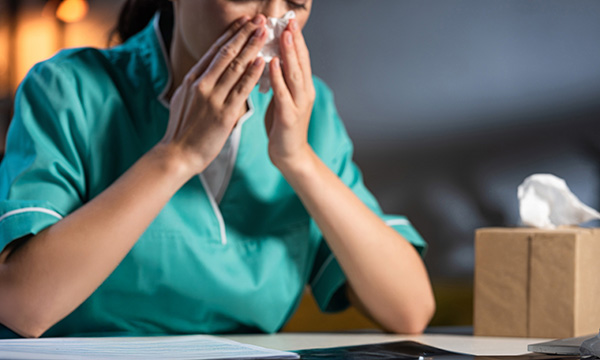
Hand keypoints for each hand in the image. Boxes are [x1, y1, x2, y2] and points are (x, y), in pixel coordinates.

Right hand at [159, 15, 267, 175]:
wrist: (177, 154)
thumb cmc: (182, 130)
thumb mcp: (184, 100)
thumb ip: (196, 85)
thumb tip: (204, 73)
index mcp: (192, 79)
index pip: (215, 50)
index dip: (232, 34)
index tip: (244, 22)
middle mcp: (201, 84)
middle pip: (227, 53)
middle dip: (245, 34)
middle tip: (259, 19)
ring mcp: (212, 98)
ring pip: (235, 67)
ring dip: (252, 47)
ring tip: (265, 32)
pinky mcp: (223, 113)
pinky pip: (241, 89)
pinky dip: (252, 73)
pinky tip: (262, 61)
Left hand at [265, 19, 315, 170]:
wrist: (290, 156)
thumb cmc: (283, 127)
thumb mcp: (284, 100)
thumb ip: (282, 82)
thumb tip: (273, 61)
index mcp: (303, 88)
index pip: (301, 59)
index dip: (296, 39)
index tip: (290, 21)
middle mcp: (305, 93)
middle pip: (301, 62)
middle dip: (295, 40)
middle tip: (289, 21)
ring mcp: (299, 105)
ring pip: (294, 74)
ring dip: (289, 54)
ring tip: (283, 35)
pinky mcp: (289, 117)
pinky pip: (283, 94)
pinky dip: (277, 78)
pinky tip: (272, 64)